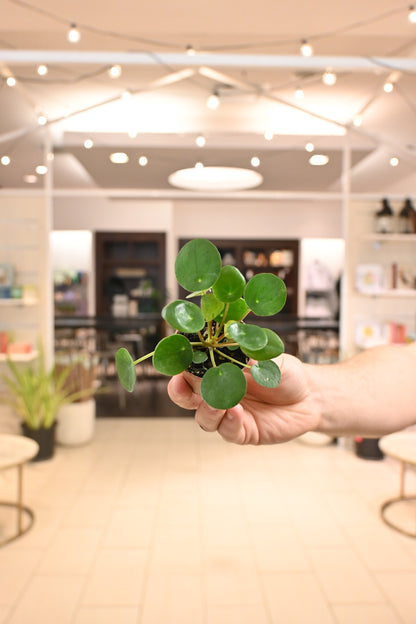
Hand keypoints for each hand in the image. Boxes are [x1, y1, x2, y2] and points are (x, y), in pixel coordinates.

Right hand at [167, 354, 320, 444]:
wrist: (310, 396)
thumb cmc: (285, 372)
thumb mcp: (267, 356)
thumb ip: (246, 352)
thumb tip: (231, 339)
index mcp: (217, 369)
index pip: (189, 366)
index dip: (180, 362)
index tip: (177, 355)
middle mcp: (217, 392)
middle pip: (186, 395)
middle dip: (178, 389)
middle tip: (180, 382)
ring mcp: (228, 413)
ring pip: (203, 416)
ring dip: (206, 409)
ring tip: (217, 401)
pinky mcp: (242, 431)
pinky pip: (227, 431)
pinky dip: (228, 422)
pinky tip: (235, 412)